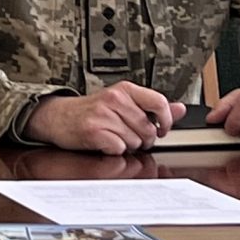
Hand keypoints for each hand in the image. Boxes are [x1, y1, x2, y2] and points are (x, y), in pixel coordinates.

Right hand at [24, 83, 183, 154]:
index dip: (166, 120)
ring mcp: (103, 115)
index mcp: (125, 89)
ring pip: (135, 141)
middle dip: (143, 138)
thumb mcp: (123, 103)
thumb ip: (153, 107)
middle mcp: (114, 99)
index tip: (161, 128)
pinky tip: (105, 142)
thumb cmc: (92, 111)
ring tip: (114, 136)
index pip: (159, 102)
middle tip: (129, 134)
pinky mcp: (93, 131)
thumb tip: (180, 109)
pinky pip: (119, 149)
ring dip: (127, 145)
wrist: (59, 117)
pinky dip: (114, 150)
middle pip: (148, 129)